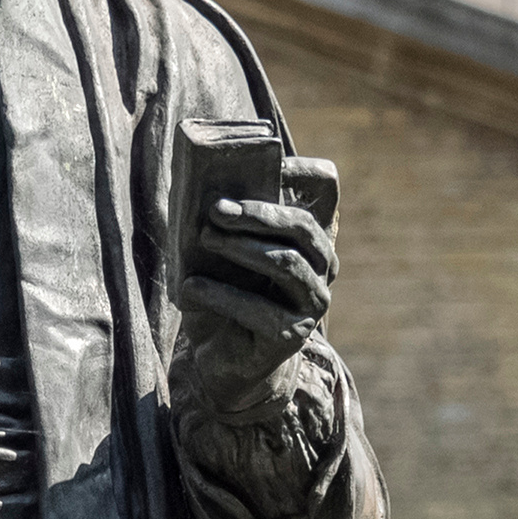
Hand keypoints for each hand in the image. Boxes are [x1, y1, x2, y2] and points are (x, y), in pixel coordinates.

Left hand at [175, 158, 337, 419]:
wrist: (224, 359)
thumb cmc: (224, 293)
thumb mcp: (222, 253)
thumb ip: (223, 222)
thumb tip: (199, 187)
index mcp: (309, 236)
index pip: (326, 190)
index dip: (304, 171)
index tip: (272, 159)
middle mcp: (322, 266)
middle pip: (302, 227)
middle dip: (258, 214)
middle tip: (216, 208)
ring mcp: (312, 302)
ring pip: (286, 264)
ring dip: (241, 248)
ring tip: (204, 238)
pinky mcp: (292, 335)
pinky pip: (260, 310)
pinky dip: (221, 295)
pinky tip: (191, 287)